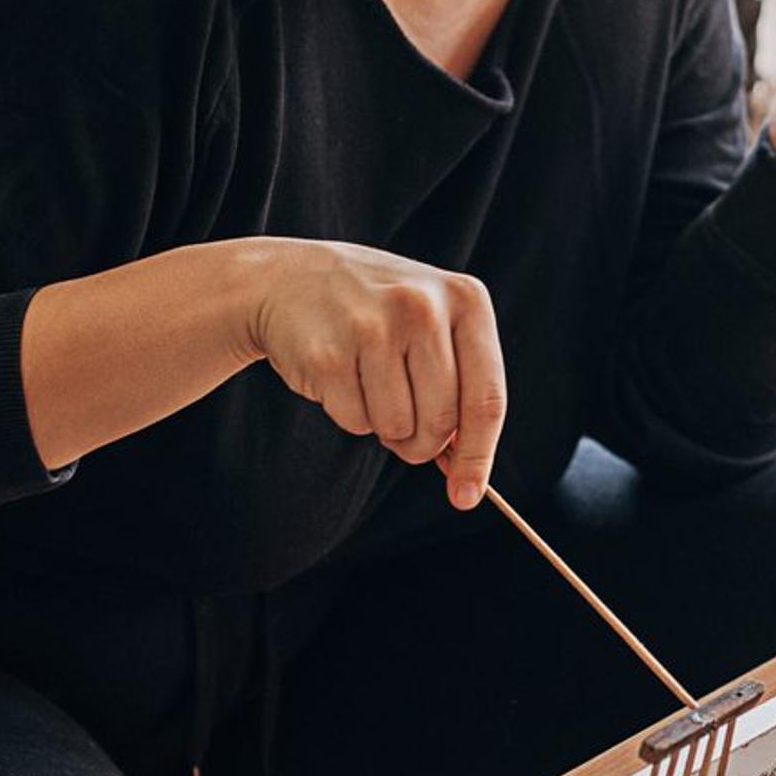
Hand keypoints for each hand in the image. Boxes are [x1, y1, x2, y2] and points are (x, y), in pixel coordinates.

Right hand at [246, 241, 506, 507]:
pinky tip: (338, 372)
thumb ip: (458, 389)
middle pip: (442, 422)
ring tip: (367, 381)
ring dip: (383, 425)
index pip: (486, 398)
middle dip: (421, 443)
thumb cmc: (375, 314)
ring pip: (397, 426)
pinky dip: (348, 413)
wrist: (288, 279)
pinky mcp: (328, 353)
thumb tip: (467, 476)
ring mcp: (373, 327)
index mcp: (465, 299)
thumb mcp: (430, 328)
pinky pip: (355, 421)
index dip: (478, 456)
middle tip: (402, 426)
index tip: (467, 496)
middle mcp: (422, 307)